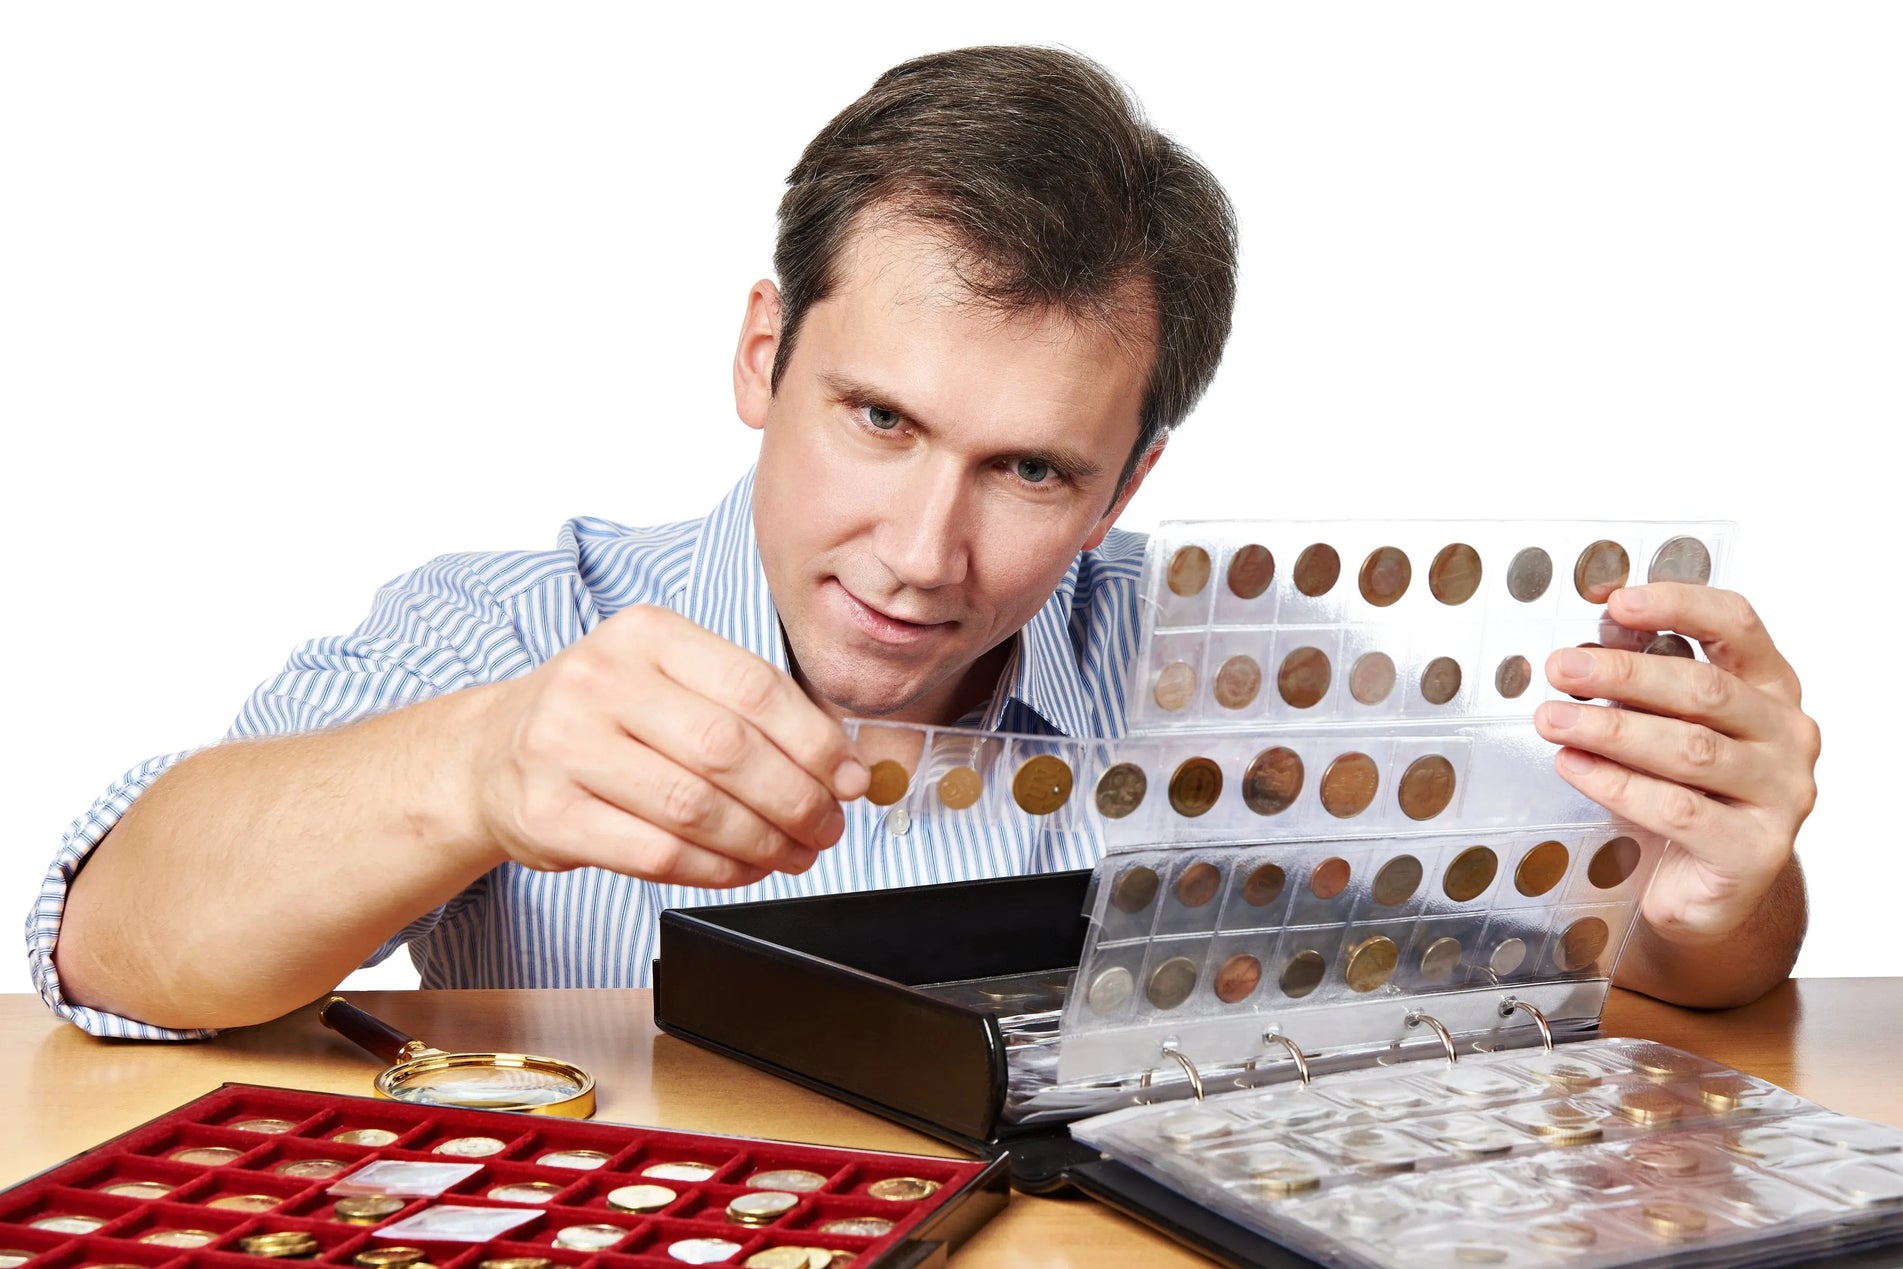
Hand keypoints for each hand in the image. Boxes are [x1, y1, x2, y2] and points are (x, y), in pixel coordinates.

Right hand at [470, 605, 868, 887]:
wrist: (490, 755)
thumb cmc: (601, 719)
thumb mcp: (668, 682)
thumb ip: (752, 712)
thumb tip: (848, 768)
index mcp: (645, 633)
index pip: (754, 687)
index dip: (816, 742)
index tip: (850, 780)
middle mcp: (598, 679)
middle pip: (728, 750)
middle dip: (796, 799)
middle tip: (827, 827)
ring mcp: (564, 745)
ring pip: (694, 807)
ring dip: (762, 842)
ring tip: (793, 853)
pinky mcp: (548, 814)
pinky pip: (656, 853)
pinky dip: (716, 871)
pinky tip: (742, 869)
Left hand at [1533, 583, 1819, 946]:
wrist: (1702, 890)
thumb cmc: (1679, 794)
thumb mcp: (1664, 727)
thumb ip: (1641, 684)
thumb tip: (1582, 644)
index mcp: (1770, 687)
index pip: (1736, 626)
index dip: (1678, 605)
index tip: (1615, 602)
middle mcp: (1788, 735)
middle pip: (1705, 689)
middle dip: (1624, 674)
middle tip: (1561, 667)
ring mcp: (1782, 795)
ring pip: (1691, 749)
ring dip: (1612, 728)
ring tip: (1551, 719)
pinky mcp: (1756, 851)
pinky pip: (1679, 809)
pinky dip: (1618, 784)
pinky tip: (1574, 766)